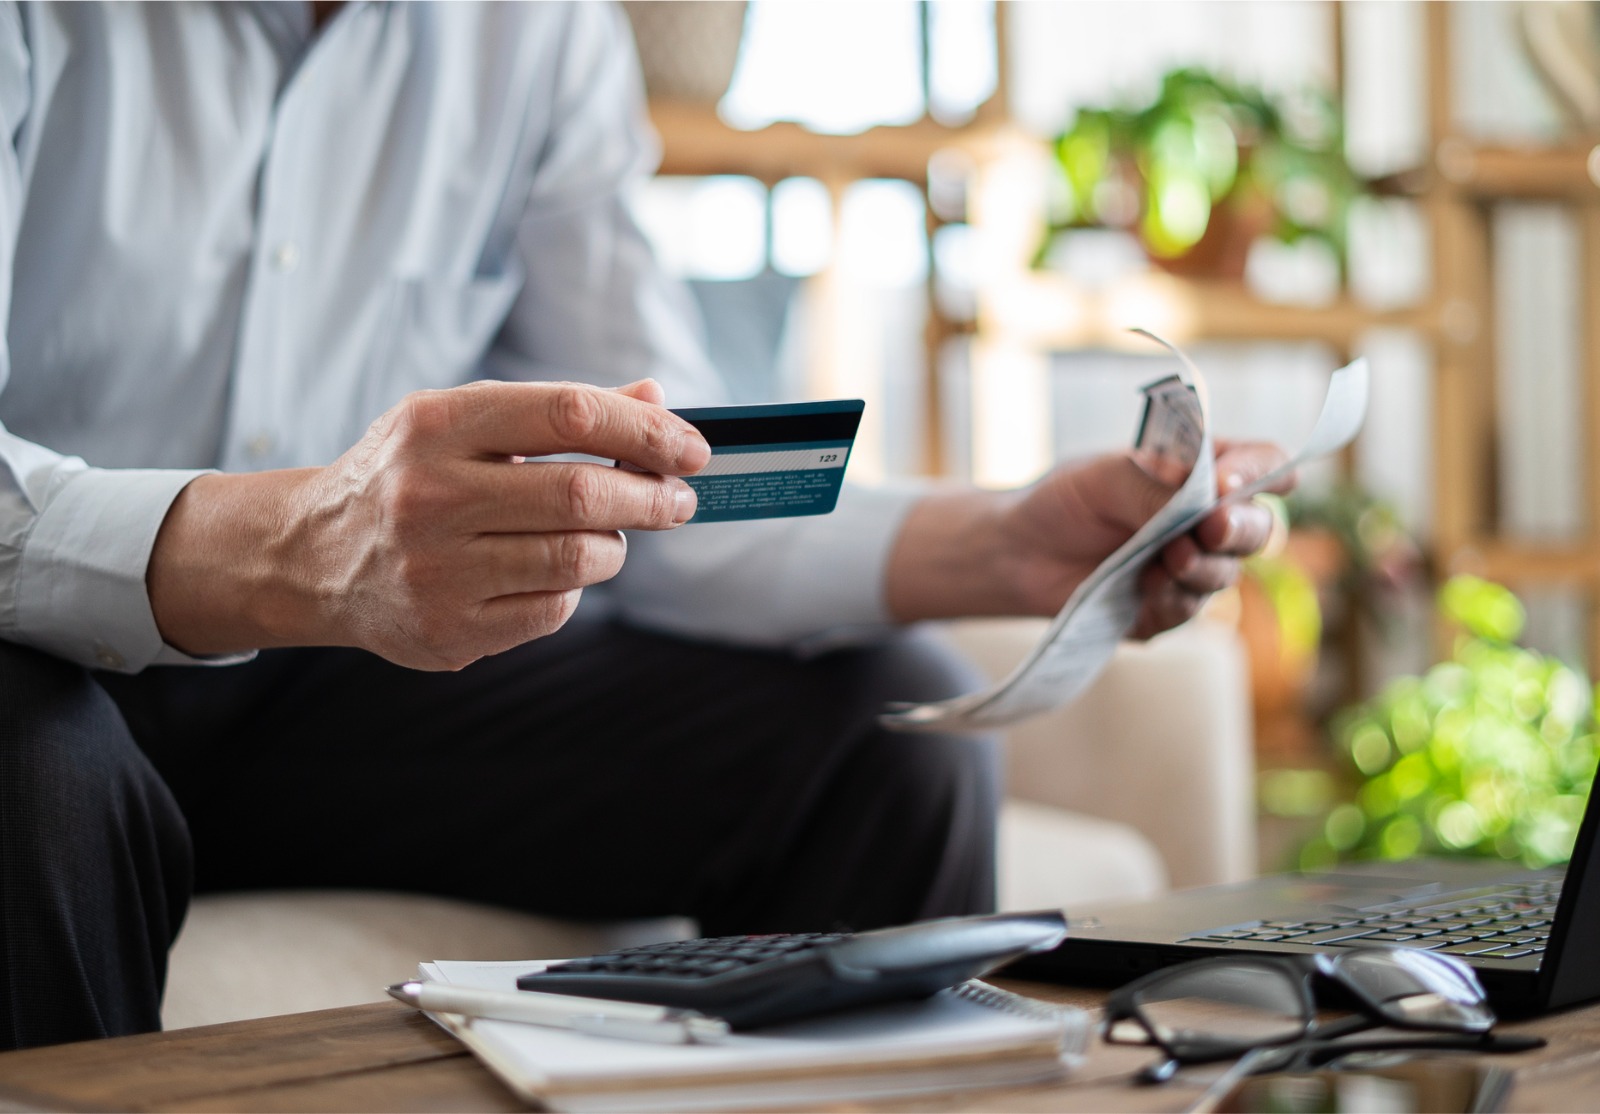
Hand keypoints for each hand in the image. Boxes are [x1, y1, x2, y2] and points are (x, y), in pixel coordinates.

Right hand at [148, 379, 708, 668]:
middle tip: (678, 501)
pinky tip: (552, 575)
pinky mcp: (447, 630)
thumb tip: (656, 400)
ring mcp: (436, 569)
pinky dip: (572, 590)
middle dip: (652, 497)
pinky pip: (552, 609)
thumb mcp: (463, 425)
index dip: (645, 430)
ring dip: (614, 546)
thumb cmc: (407, 477)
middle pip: (582, 493)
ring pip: (577, 558)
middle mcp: (430, 494)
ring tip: (608, 536)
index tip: (691, 449)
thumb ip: (557, 412)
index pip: (568, 412)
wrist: (312, 556)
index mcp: (437, 424)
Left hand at [885, 442, 1290, 636]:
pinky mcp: (1165, 610)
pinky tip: (1144, 591)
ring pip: (1226, 575)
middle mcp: (1206, 521)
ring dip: (1201, 568)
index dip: (1261, 473)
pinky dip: (1171, 602)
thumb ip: (1156, 480)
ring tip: (1163, 560)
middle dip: (1239, 530)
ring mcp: (1190, 568)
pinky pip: (1187, 613)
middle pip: (1258, 528)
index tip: (1227, 484)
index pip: (1263, 465)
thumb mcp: (1104, 475)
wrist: (1016, 552)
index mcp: (1202, 474)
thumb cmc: (1064, 500)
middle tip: (1209, 529)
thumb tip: (1206, 493)